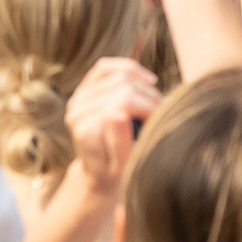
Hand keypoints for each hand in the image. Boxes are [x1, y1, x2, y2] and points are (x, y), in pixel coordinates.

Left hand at [65, 56, 161, 197]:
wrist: (100, 172)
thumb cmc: (116, 174)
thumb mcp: (123, 167)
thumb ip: (121, 144)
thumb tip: (118, 114)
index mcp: (85, 129)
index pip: (123, 102)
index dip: (149, 108)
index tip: (163, 120)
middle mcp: (77, 110)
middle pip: (123, 85)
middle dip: (149, 97)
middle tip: (164, 112)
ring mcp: (79, 97)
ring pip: (119, 74)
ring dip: (144, 85)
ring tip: (156, 103)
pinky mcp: (84, 88)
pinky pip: (107, 67)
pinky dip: (129, 69)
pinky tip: (148, 80)